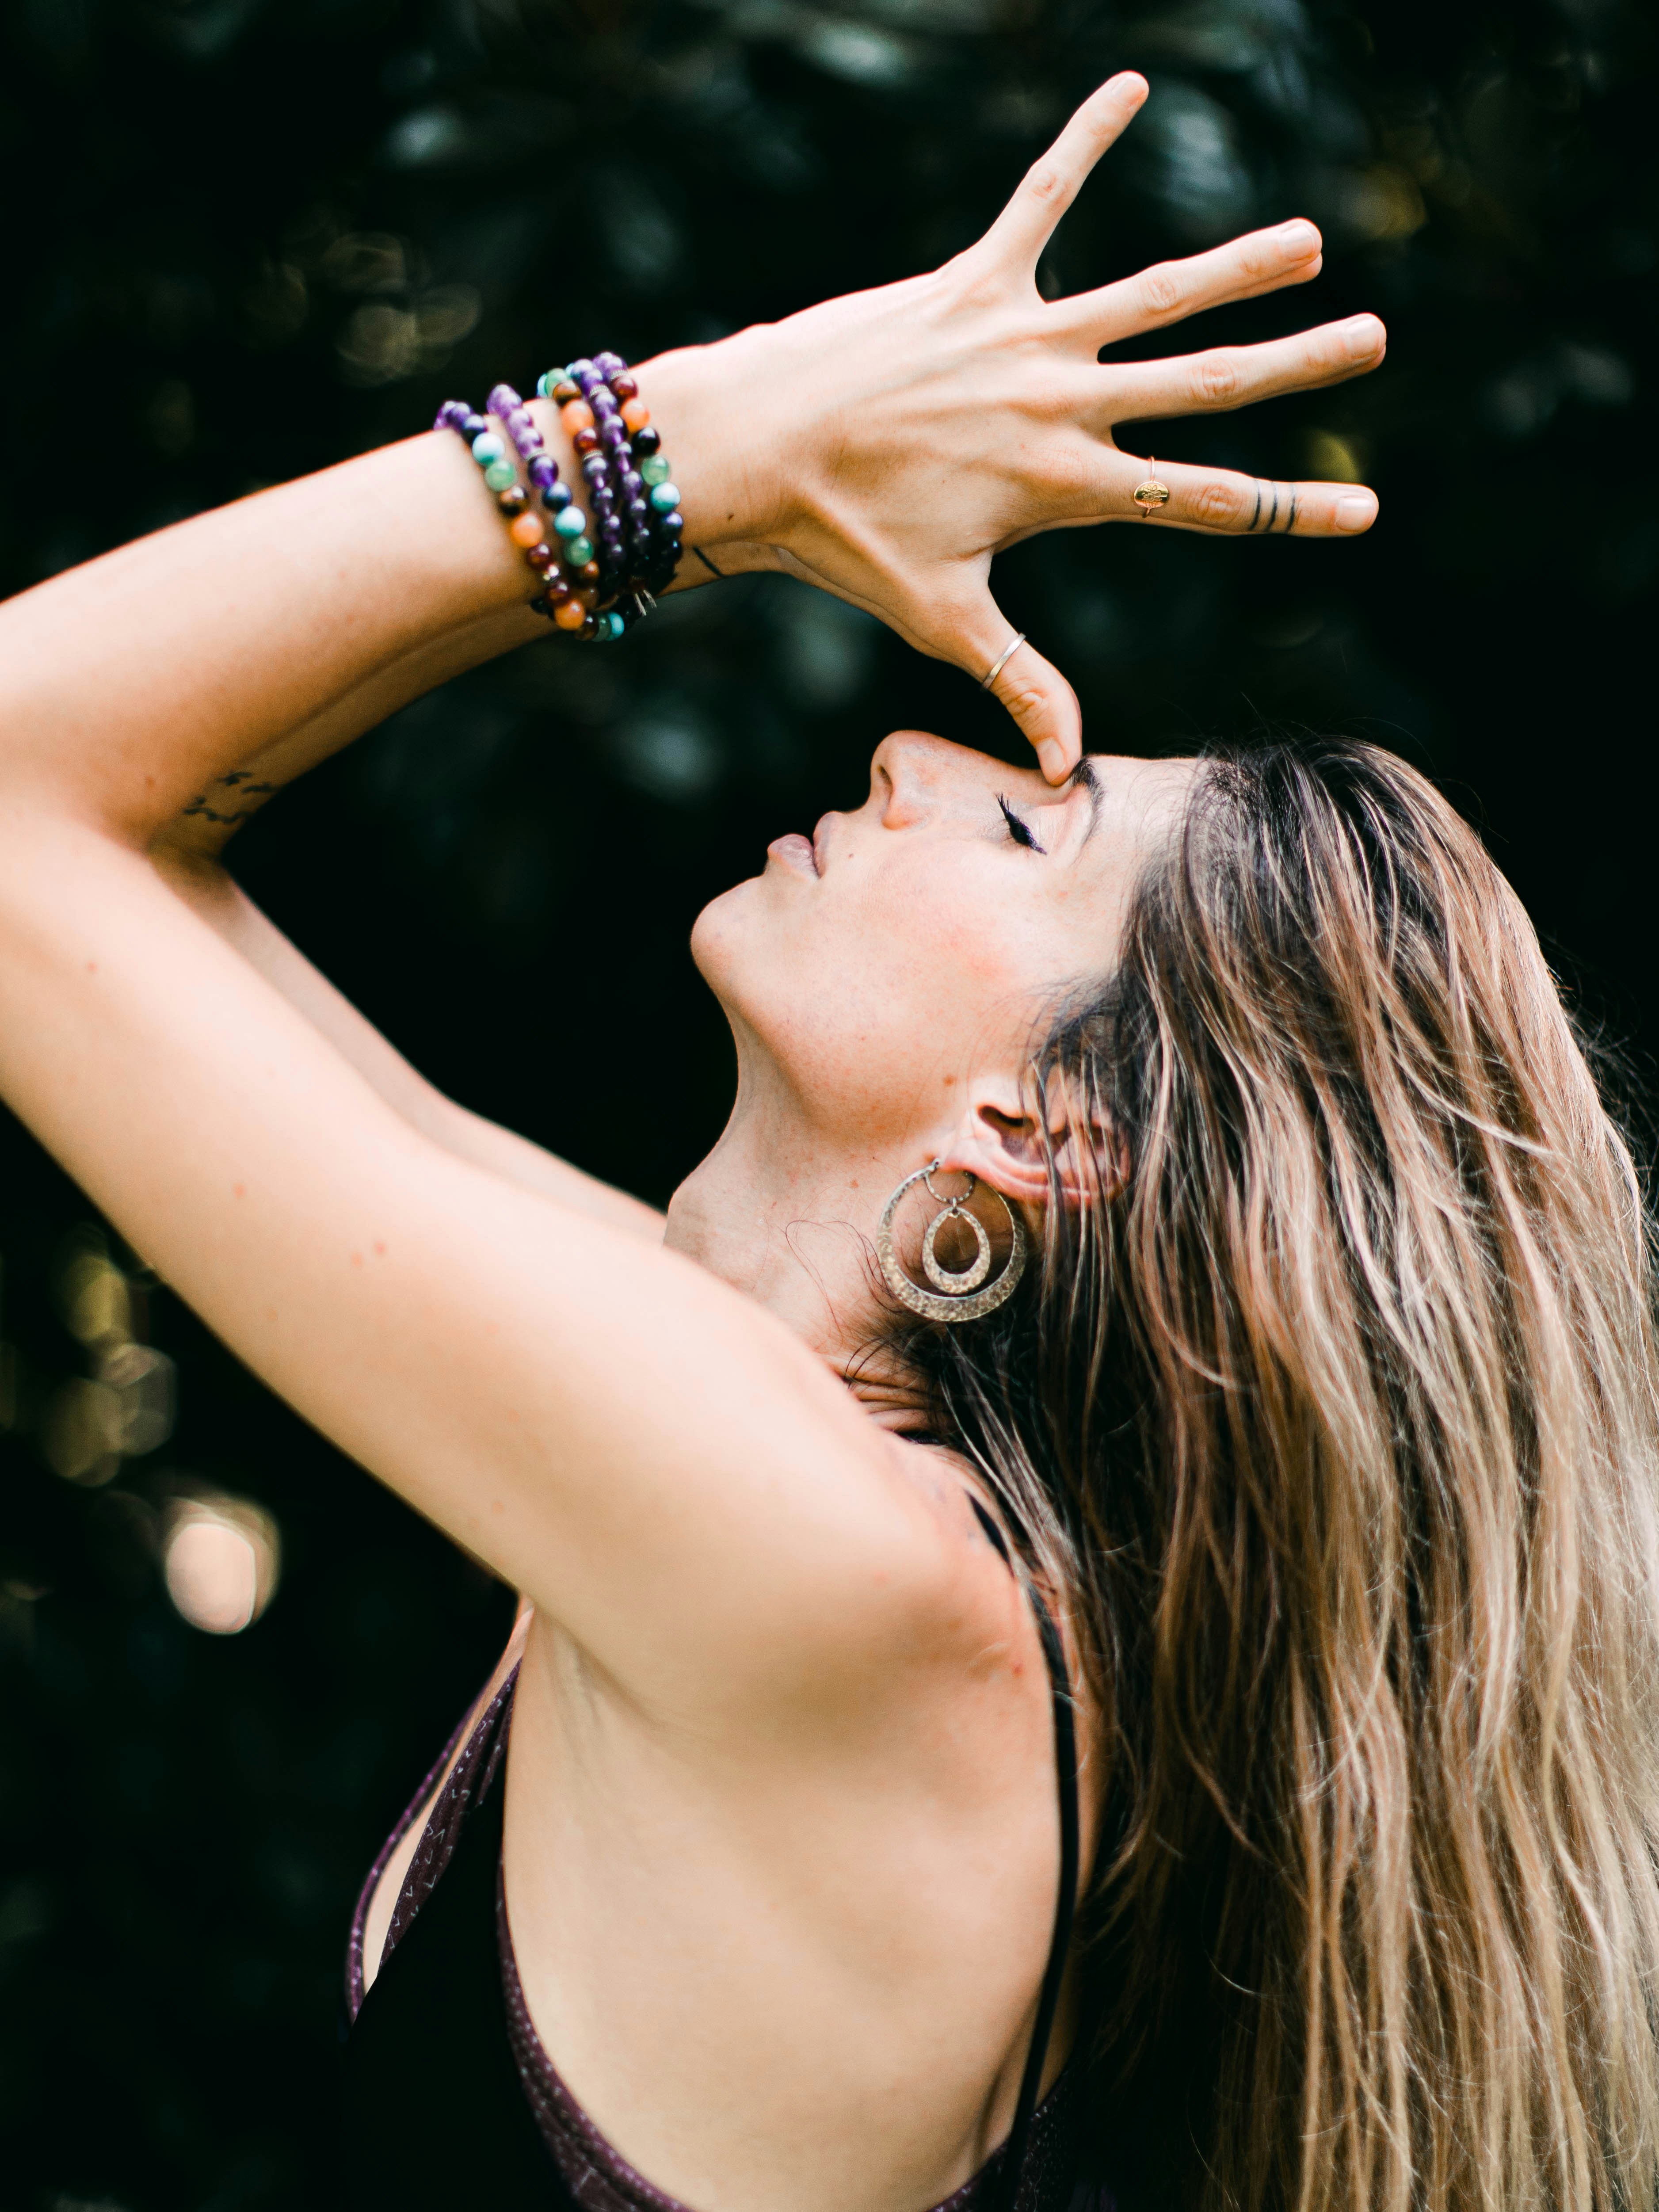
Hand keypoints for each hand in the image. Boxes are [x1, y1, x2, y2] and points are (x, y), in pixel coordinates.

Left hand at [651, 74, 1384, 781]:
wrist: (753, 455)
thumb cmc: (842, 545)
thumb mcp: (941, 619)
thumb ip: (1019, 683)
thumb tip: (1064, 773)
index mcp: (1065, 487)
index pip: (1202, 501)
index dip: (1289, 507)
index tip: (1365, 507)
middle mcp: (1059, 406)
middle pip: (1204, 386)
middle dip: (1295, 366)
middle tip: (1374, 337)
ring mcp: (1020, 339)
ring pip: (1152, 296)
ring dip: (1235, 266)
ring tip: (1308, 242)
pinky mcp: (970, 282)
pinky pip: (1041, 198)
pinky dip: (1085, 139)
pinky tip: (1133, 80)